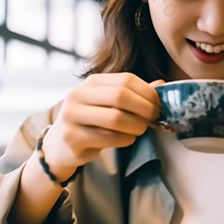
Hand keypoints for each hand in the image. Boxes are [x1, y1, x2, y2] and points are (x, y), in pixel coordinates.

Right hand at [42, 73, 162, 180]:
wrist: (61, 144)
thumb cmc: (92, 121)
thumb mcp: (110, 103)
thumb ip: (133, 94)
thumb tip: (162, 84)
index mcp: (91, 82)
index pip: (125, 79)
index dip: (147, 92)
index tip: (158, 104)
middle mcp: (78, 95)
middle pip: (120, 96)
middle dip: (143, 109)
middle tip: (154, 118)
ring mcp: (72, 116)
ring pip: (115, 119)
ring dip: (136, 126)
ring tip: (140, 130)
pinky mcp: (72, 137)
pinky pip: (108, 138)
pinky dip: (125, 140)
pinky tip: (127, 139)